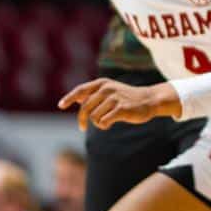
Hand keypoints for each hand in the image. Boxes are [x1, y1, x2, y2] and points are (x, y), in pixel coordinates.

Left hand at [58, 78, 176, 130]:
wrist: (149, 100)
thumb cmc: (127, 97)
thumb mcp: (110, 92)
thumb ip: (93, 95)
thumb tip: (75, 98)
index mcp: (102, 83)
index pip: (81, 90)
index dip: (69, 98)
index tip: (61, 105)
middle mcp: (107, 88)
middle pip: (85, 108)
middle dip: (83, 120)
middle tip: (82, 128)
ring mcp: (115, 98)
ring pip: (94, 117)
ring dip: (97, 123)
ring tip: (106, 120)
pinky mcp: (121, 109)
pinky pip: (103, 122)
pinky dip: (104, 125)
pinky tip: (110, 123)